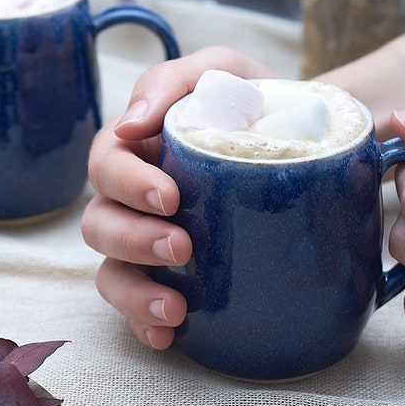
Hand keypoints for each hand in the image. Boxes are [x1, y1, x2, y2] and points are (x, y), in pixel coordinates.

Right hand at [81, 47, 272, 349]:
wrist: (304, 137)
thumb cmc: (253, 100)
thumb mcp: (221, 70)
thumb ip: (174, 82)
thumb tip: (130, 125)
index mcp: (137, 149)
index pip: (106, 165)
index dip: (126, 184)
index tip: (170, 197)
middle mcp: (134, 199)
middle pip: (100, 224)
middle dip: (133, 240)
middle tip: (181, 247)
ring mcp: (150, 242)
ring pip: (111, 272)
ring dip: (134, 292)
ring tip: (175, 308)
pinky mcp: (173, 278)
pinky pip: (141, 308)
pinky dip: (145, 325)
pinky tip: (170, 335)